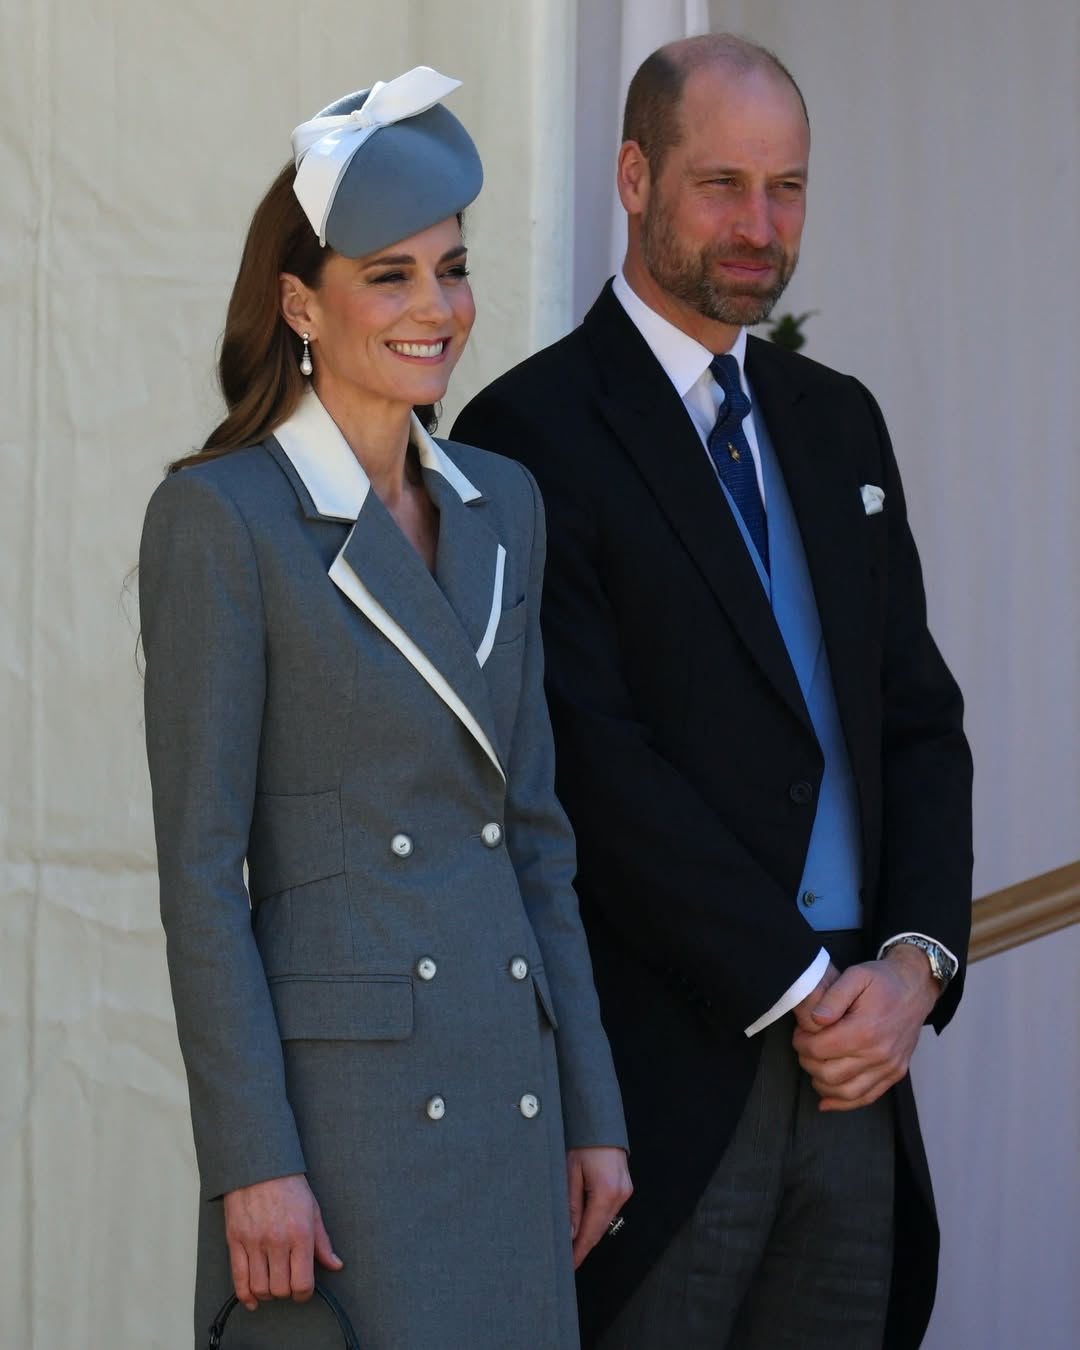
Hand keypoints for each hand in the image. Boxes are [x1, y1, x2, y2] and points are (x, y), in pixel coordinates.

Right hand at [223, 1174, 342, 1311]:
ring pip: (259, 1287)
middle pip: (280, 1289)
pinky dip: (245, 1295)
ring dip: (267, 1294)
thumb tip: (336, 1265)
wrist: (260, 1166)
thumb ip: (323, 1243)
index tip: (303, 1291)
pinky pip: (238, 1278)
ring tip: (272, 1286)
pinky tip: (252, 1299)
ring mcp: (254, 1242)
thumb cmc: (289, 1186)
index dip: (304, 1294)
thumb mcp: (313, 1210)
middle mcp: (277, 1241)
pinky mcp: (235, 1241)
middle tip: (288, 1285)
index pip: (303, 1283)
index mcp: (300, 1234)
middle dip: (286, 1293)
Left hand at [566, 1147, 632, 1269]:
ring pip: (605, 1221)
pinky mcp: (624, 1187)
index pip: (591, 1232)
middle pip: (599, 1230)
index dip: (579, 1252)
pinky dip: (596, 1221)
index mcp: (606, 1191)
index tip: (568, 1266)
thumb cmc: (582, 1141)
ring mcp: (625, 1191)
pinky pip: (608, 1211)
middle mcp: (620, 1194)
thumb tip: (570, 1235)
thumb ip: (571, 1205)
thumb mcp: (569, 1171)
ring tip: (570, 1247)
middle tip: (566, 1261)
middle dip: (583, 1246)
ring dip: (589, 1234)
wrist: (600, 1121)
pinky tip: (583, 1226)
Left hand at [791, 949, 939, 1111]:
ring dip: (822, 1084)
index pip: (820, 1049)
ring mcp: (889, 1067)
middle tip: (804, 1047)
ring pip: (846, 1092)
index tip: (800, 1033)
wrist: (915, 988)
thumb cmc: (883, 981)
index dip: (801, 1042)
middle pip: (828, 1074)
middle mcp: (879, 1054)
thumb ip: (833, 996)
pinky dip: (844, 1103)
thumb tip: (815, 1019)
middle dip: (807, 1062)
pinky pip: (867, 1097)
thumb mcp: (856, 976)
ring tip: (814, 1066)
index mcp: (865, 1029)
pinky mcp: (895, 1074)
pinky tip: (827, 1099)